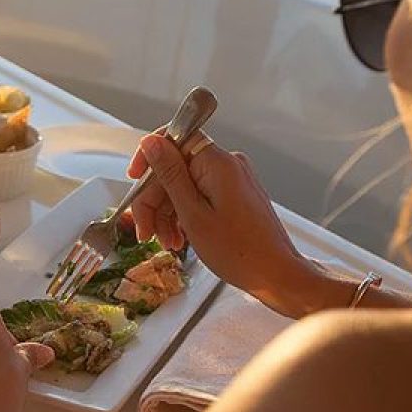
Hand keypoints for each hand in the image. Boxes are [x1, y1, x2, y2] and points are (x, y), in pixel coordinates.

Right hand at [127, 131, 333, 317]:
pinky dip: (184, 215)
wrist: (276, 274)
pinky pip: (199, 196)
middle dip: (155, 199)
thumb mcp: (193, 214)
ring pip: (184, 185)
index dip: (150, 157)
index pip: (175, 137)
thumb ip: (169, 175)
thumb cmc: (240, 252)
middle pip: (175, 167)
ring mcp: (232, 180)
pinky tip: (178, 238)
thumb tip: (151, 143)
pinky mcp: (234, 195)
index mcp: (217, 163)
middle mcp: (227, 165)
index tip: (134, 178)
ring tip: (164, 241)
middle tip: (144, 230)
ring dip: (167, 212)